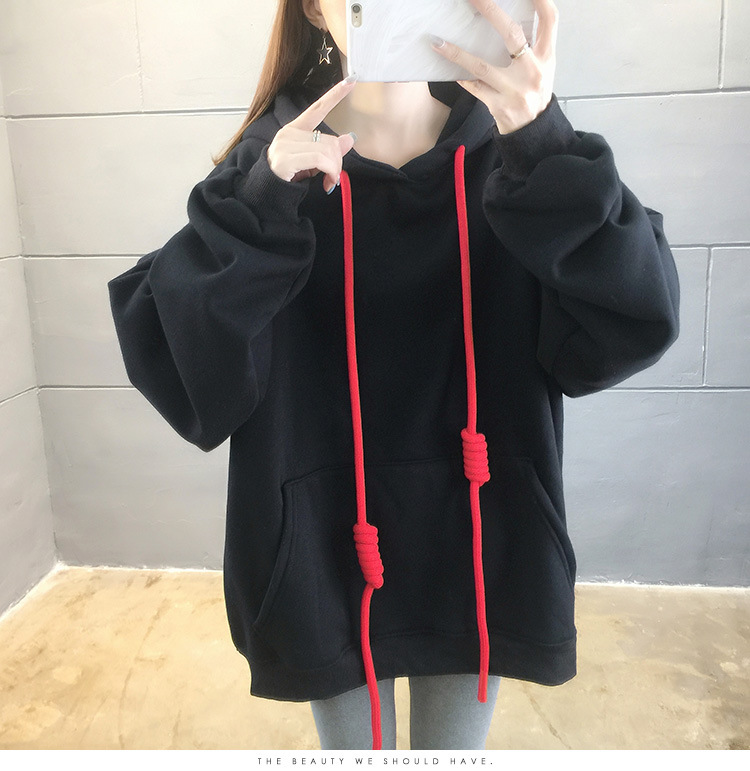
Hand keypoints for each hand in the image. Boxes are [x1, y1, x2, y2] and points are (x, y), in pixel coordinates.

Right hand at [267, 76, 357, 191]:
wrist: (267, 194)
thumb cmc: (290, 177)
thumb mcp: (313, 163)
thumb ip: (329, 150)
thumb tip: (349, 138)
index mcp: (295, 130)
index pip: (317, 108)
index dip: (334, 95)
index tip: (351, 81)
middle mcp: (289, 133)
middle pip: (330, 140)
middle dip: (337, 161)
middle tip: (334, 176)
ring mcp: (286, 145)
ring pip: (327, 150)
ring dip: (334, 170)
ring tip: (329, 181)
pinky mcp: (286, 158)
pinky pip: (320, 160)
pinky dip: (330, 172)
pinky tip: (327, 183)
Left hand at [430, 0, 557, 134]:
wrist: (533, 131)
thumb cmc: (534, 93)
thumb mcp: (542, 66)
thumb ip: (531, 44)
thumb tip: (505, 20)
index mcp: (546, 57)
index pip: (549, 19)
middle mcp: (532, 71)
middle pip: (511, 33)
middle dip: (490, 10)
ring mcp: (514, 90)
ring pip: (482, 65)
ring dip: (457, 53)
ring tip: (438, 42)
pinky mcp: (498, 105)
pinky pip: (474, 87)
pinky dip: (460, 76)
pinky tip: (447, 67)